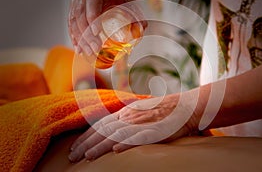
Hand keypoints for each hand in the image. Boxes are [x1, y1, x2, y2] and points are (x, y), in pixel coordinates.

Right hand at [68, 0, 136, 55]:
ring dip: (80, 38)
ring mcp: (79, 0)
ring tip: (88, 51)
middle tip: (95, 48)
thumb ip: (136, 14)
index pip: (93, 0)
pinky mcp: (76, 9)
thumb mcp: (132, 0)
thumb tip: (141, 28)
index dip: (92, 16)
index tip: (96, 32)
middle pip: (80, 12)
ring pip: (73, 19)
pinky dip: (75, 37)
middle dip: (86, 33)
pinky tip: (79, 48)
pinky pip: (71, 23)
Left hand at [68, 93, 198, 161]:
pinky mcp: (155, 131)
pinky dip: (126, 143)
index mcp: (127, 112)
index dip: (86, 136)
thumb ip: (127, 120)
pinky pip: (138, 137)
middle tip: (72, 156)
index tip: (75, 146)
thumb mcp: (141, 112)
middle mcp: (131, 116)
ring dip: (100, 145)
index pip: (101, 124)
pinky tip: (115, 150)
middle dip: (86, 143)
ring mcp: (142, 123)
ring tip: (87, 156)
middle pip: (104, 129)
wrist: (185, 107)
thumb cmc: (164, 111)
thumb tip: (112, 132)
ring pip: (116, 134)